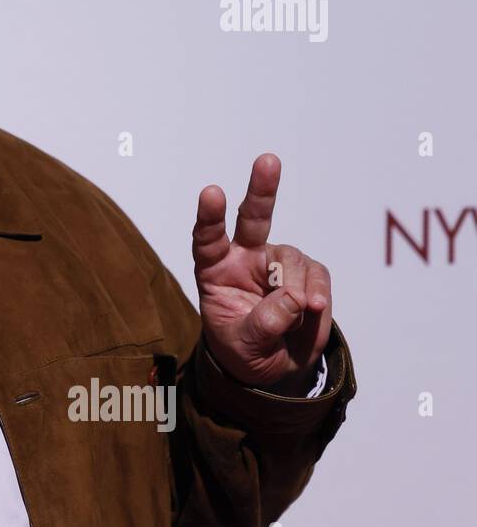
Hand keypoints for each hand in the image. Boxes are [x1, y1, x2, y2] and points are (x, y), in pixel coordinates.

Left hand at [191, 153, 331, 395]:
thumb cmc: (244, 350)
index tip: (211, 192)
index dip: (209, 216)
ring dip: (297, 291)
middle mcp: (245, 256)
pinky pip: (318, 276)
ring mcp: (278, 262)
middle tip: (267, 160)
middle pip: (253, 217)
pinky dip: (318, 295)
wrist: (273, 366)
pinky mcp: (308, 273)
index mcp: (215, 268)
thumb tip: (295, 298)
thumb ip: (264, 323)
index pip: (208, 238)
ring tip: (295, 317)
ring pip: (293, 261)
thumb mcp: (244, 345)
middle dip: (262, 188)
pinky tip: (312, 313)